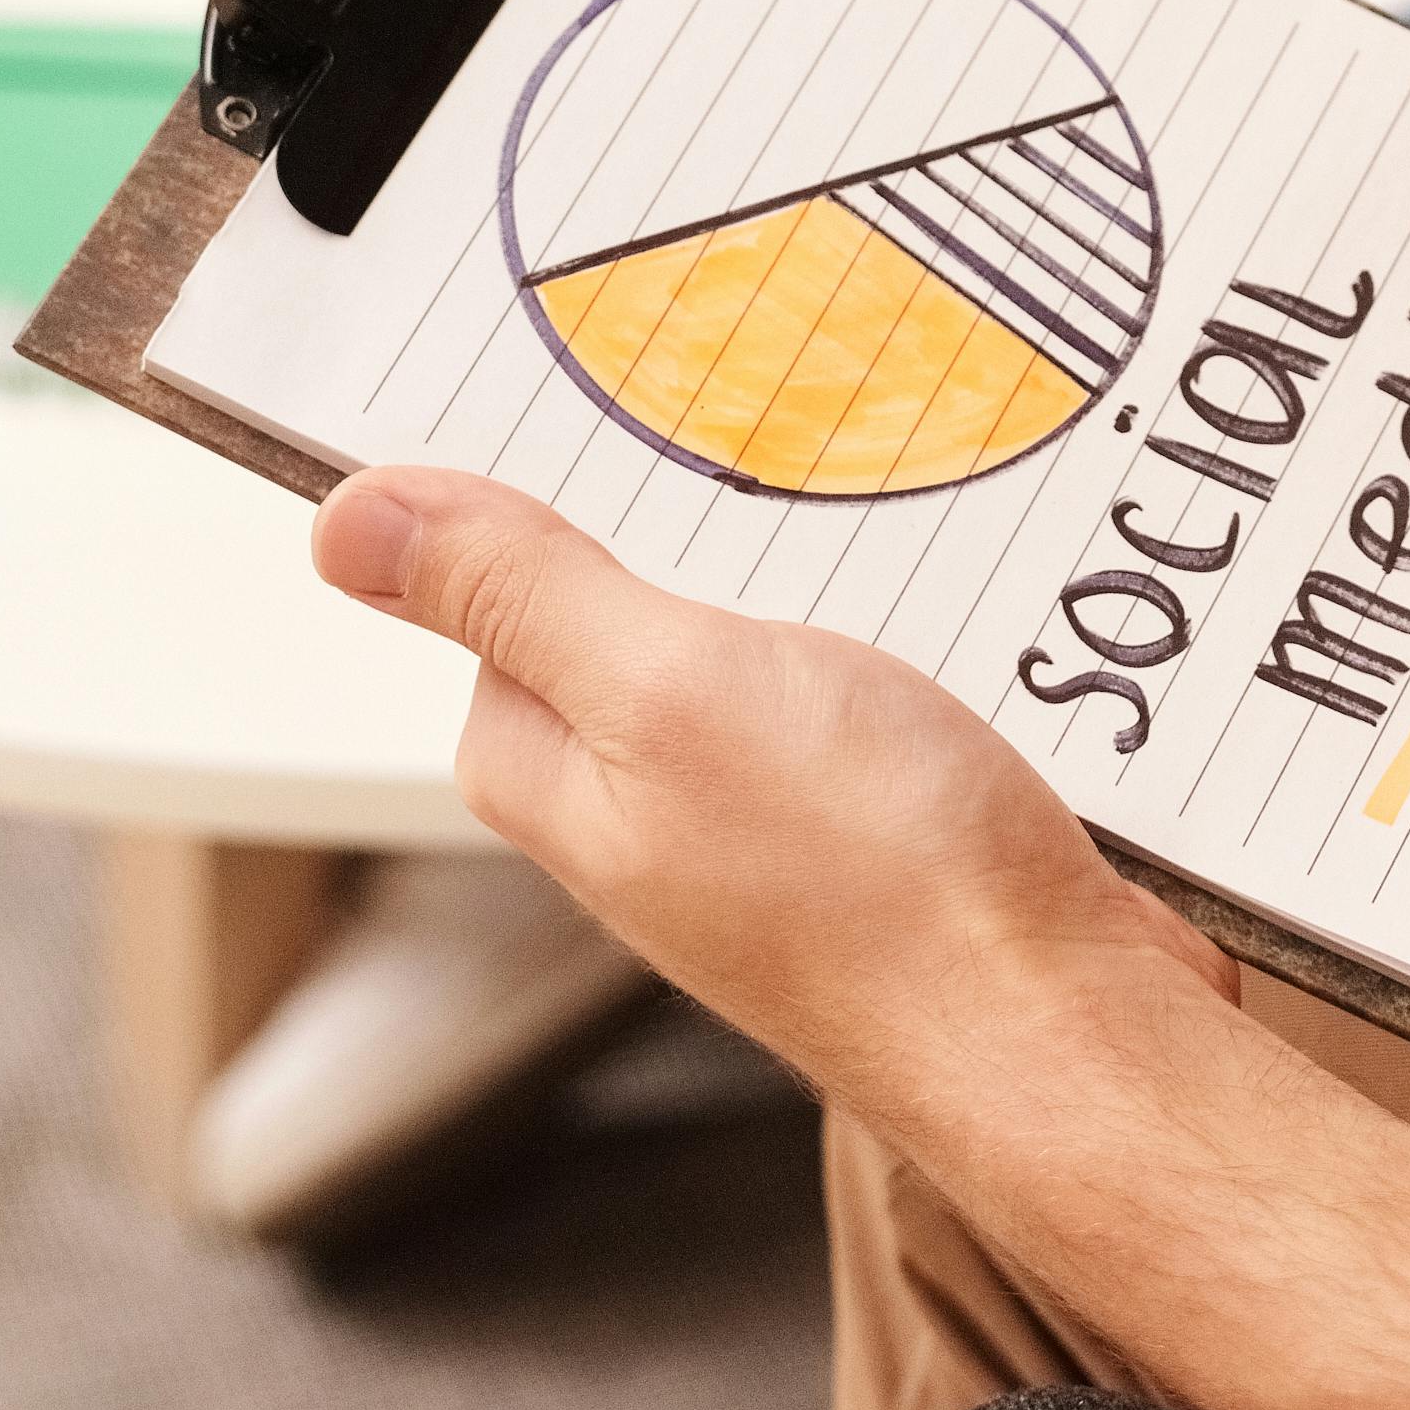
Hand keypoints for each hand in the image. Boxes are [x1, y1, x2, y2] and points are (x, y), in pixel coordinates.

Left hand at [312, 468, 1228, 1133]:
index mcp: (560, 777)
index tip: (598, 379)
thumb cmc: (876, 885)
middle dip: (699, 513)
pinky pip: (874, 680)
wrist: (1064, 1030)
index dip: (543, 485)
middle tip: (768, 416)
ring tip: (885, 495)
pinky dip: (908, 616)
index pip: (497, 593)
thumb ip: (523, 597)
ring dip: (826, 561)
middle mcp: (652, 808)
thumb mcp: (671, 693)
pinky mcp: (886, 824)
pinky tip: (963, 587)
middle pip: (640, 606)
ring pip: (772, 633)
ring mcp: (775, 822)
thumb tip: (344, 524)